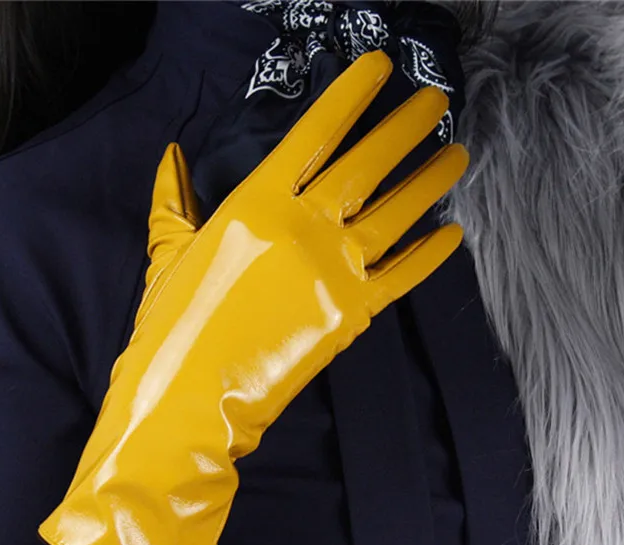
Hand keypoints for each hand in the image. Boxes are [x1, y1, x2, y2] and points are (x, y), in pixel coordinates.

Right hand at [37, 49, 469, 544]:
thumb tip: (172, 157)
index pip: (312, 134)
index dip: (349, 95)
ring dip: (429, 179)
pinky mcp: (351, 315)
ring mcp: (333, 272)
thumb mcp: (167, 255)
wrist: (189, 399)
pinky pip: (401, 277)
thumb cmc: (172, 327)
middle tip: (436, 99)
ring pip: (395, 214)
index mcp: (256, 204)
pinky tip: (451, 231)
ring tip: (457, 152)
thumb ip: (174, 201)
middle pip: (366, 164)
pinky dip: (429, 255)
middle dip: (404, 126)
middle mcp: (303, 228)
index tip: (379, 67)